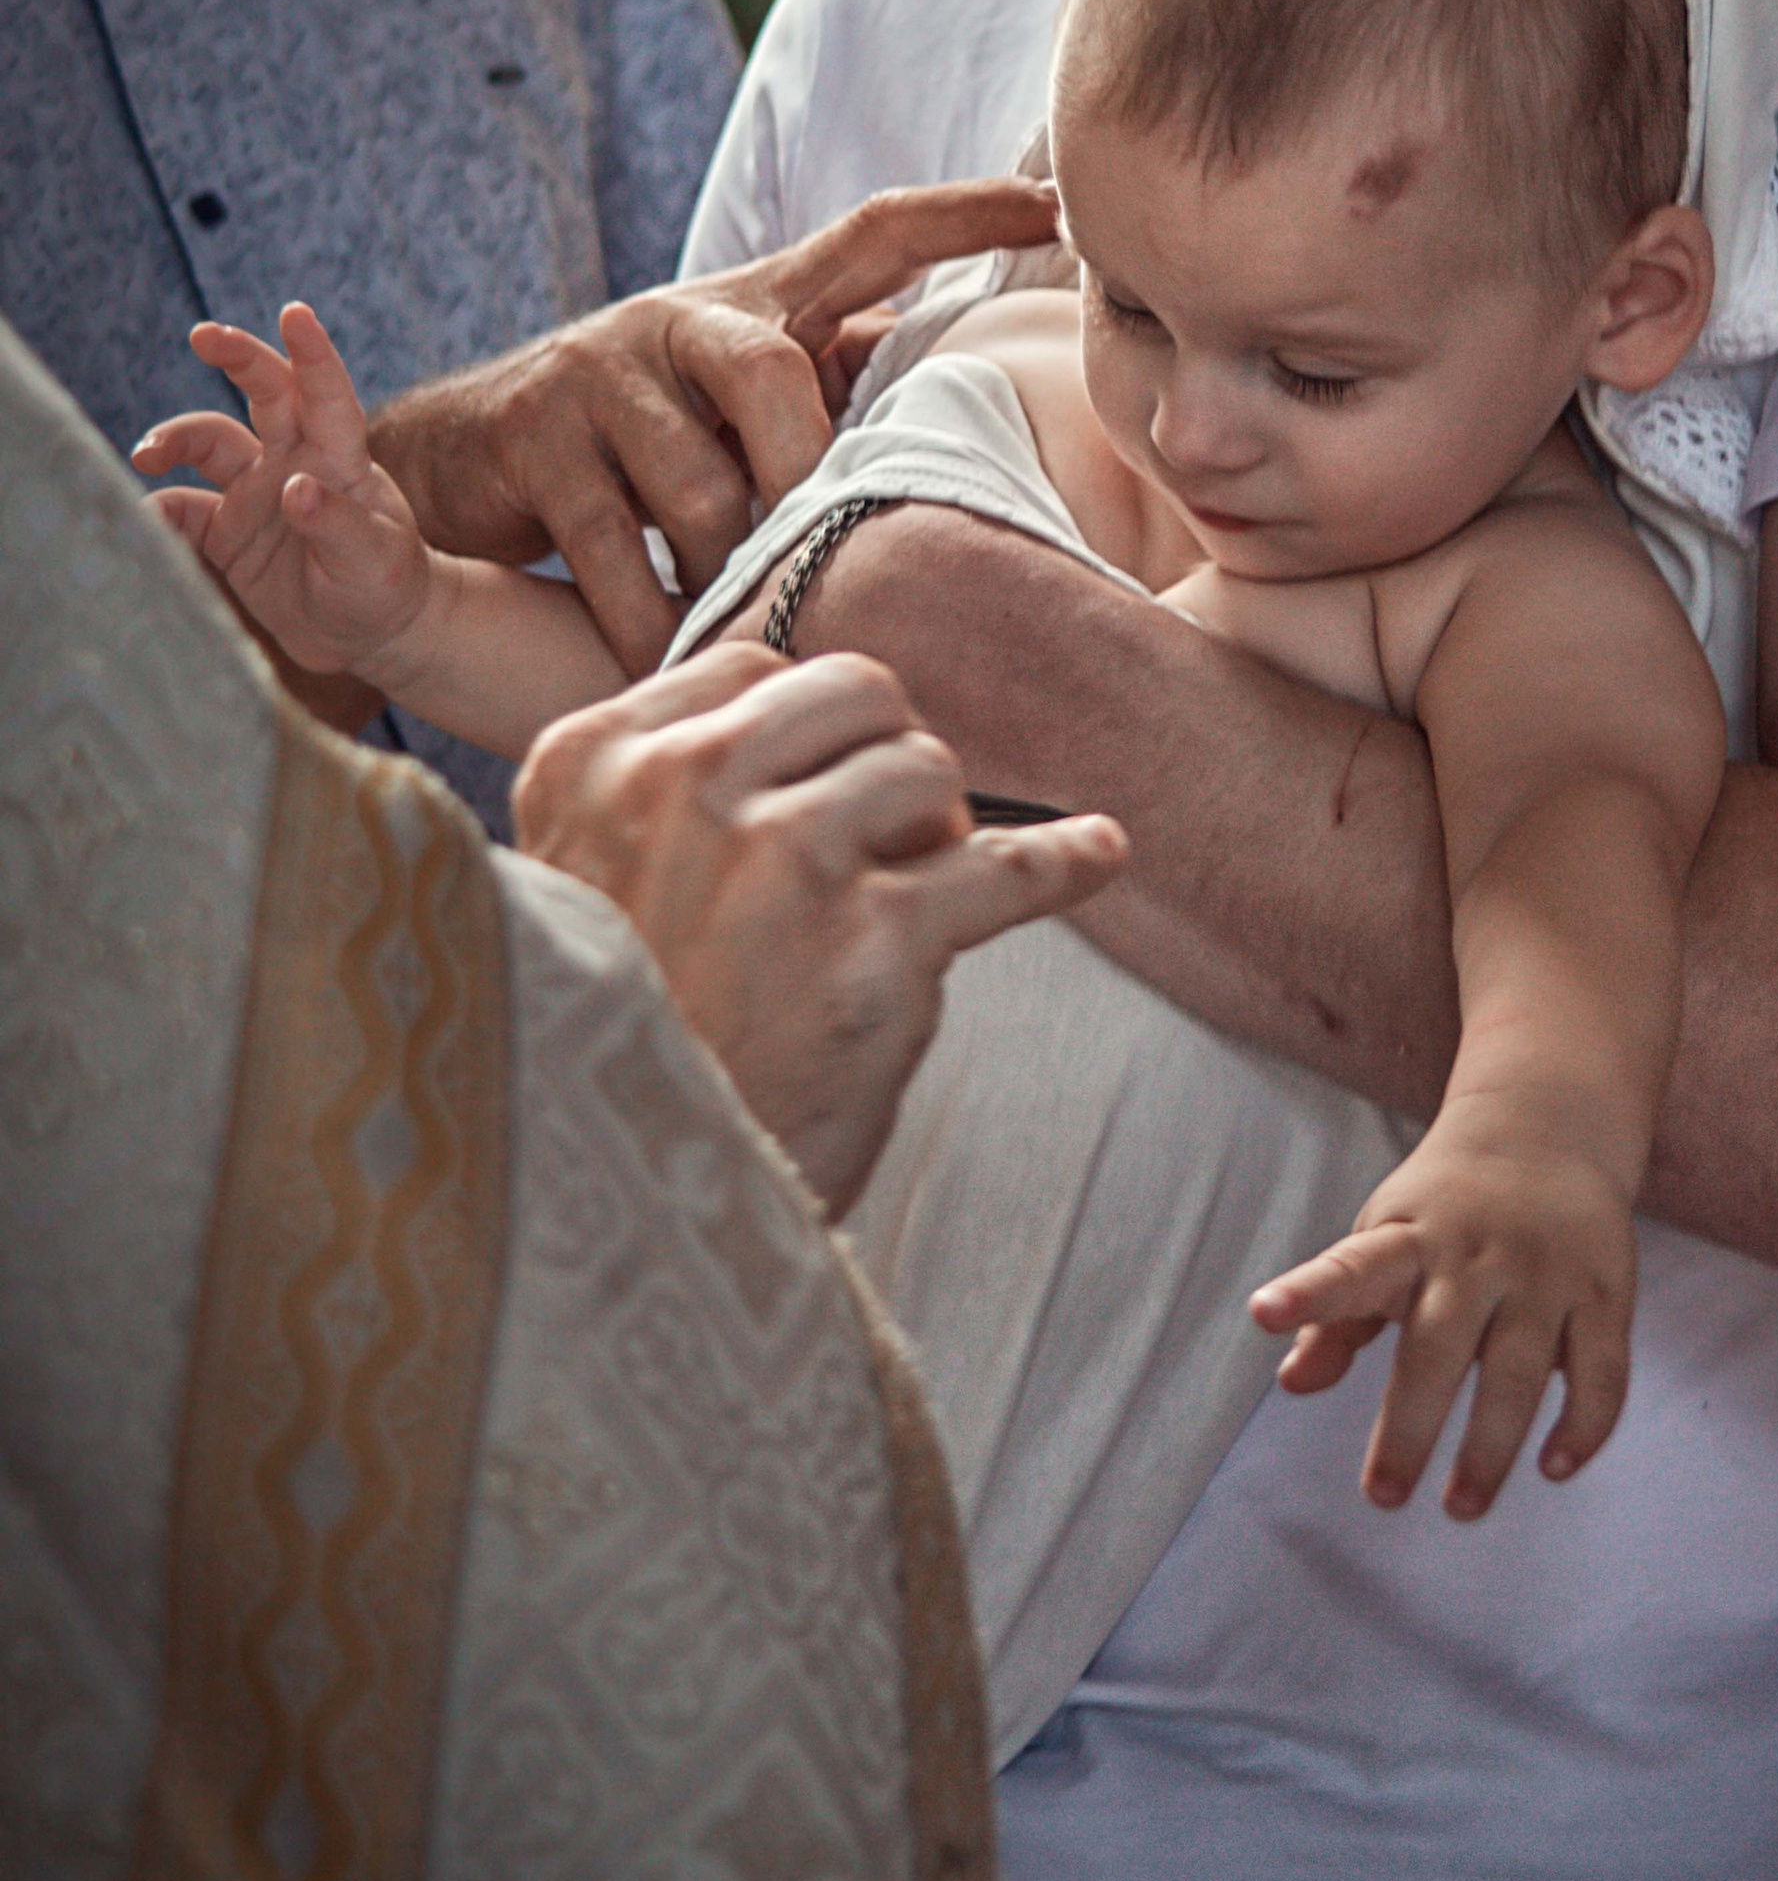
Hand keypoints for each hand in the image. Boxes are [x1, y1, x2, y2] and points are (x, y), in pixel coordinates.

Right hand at [136, 303, 430, 680]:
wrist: (366, 635)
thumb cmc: (384, 587)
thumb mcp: (374, 559)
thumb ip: (337, 525)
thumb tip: (295, 490)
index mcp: (341, 458)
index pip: (328, 394)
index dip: (312, 352)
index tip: (295, 312)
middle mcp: (295, 461)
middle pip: (264, 392)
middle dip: (235, 355)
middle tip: (202, 336)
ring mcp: (257, 492)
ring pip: (210, 443)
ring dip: (177, 440)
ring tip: (146, 457)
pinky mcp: (228, 532)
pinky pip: (183, 511)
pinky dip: (157, 514)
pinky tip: (140, 524)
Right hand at [369, 177, 1062, 673]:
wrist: (449, 462)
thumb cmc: (634, 447)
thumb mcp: (734, 409)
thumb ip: (830, 400)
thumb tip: (965, 421)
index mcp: (753, 307)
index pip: (872, 235)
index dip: (963, 216)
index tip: (1058, 200)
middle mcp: (679, 320)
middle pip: (775, 375)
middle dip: (807, 478)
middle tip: (830, 564)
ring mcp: (599, 372)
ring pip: (699, 488)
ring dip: (729, 578)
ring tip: (747, 634)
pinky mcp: (533, 433)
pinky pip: (613, 548)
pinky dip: (651, 621)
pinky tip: (673, 662)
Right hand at [513, 637, 1124, 1215]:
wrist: (625, 1212)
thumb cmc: (618, 1046)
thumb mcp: (572, 886)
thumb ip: (657, 792)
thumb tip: (811, 715)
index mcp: (589, 762)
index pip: (749, 668)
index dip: (804, 735)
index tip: (812, 796)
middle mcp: (681, 789)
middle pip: (854, 692)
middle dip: (885, 755)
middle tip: (877, 847)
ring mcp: (782, 860)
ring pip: (927, 767)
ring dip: (937, 832)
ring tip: (899, 910)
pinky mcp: (874, 945)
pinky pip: (1007, 868)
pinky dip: (1067, 860)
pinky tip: (1102, 853)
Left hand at [1249, 1113, 1635, 1519]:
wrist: (1547, 1125)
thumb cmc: (1446, 1203)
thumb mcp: (1382, 1237)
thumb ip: (1338, 1315)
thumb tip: (1292, 1382)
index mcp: (1409, 1237)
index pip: (1352, 1266)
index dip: (1309, 1293)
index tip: (1263, 1311)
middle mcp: (1476, 1253)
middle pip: (1437, 1350)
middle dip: (1409, 1429)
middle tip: (1383, 1496)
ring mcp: (1546, 1272)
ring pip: (1518, 1373)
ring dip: (1490, 1448)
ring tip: (1462, 1506)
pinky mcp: (1606, 1290)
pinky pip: (1601, 1372)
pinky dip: (1583, 1426)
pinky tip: (1553, 1467)